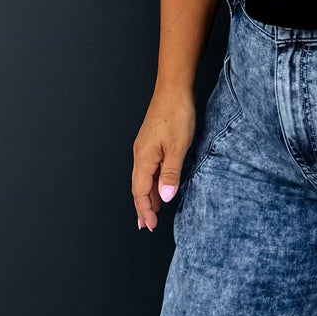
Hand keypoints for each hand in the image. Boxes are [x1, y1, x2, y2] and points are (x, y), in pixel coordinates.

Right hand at [133, 89, 196, 231]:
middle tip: (147, 225)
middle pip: (138, 188)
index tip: (150, 225)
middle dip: (142, 208)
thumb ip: (170, 174)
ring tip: (153, 211)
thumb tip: (164, 197)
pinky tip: (159, 186)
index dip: (145, 210)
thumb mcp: (178, 147)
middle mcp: (140, 155)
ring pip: (143, 179)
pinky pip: (148, 169)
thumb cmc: (176, 114)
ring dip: (147, 196)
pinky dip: (152, 183)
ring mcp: (145, 148)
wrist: (174, 90)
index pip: (140, 192)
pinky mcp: (151, 142)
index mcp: (144, 158)